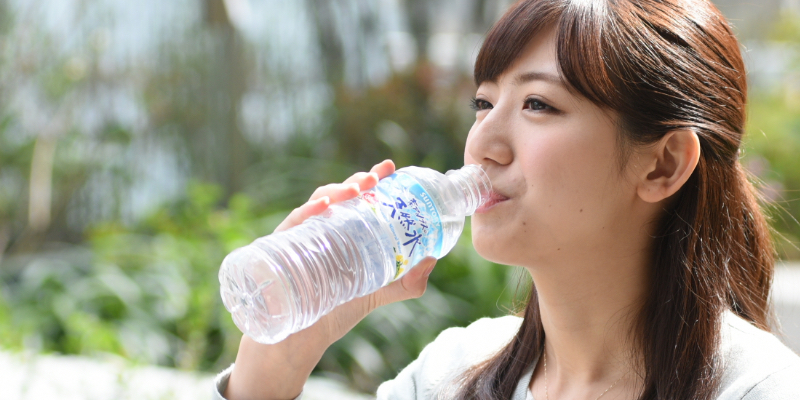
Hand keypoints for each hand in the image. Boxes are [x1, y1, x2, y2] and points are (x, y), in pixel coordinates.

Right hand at [274, 159, 437, 341]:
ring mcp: (301, 236)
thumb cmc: (336, 309)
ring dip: (337, 191)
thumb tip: (432, 259)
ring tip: (357, 190)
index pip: (358, 197)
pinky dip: (306, 212)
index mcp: (344, 230)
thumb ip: (407, 281)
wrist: (302, 339)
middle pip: (339, 195)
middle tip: (376, 178)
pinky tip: (323, 207)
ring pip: (316, 203)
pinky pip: (292, 225)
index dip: (373, 178)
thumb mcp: (378, 292)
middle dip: (357, 181)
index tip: (390, 167)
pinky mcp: (281, 249)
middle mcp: (322, 227)